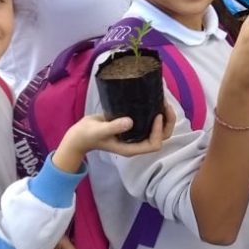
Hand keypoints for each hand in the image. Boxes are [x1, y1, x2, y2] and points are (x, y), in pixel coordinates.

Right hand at [54, 106, 176, 172]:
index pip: (154, 144)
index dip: (158, 131)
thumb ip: (113, 127)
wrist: (80, 134)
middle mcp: (137, 142)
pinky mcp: (134, 125)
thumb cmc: (88, 135)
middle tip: (165, 105)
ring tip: (163, 101)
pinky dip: (156, 112)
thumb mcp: (99, 130)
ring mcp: (136, 134)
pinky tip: (155, 100)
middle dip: (167, 122)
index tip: (156, 115)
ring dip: (165, 116)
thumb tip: (130, 121)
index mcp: (131, 147)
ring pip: (158, 129)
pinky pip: (150, 121)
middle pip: (161, 137)